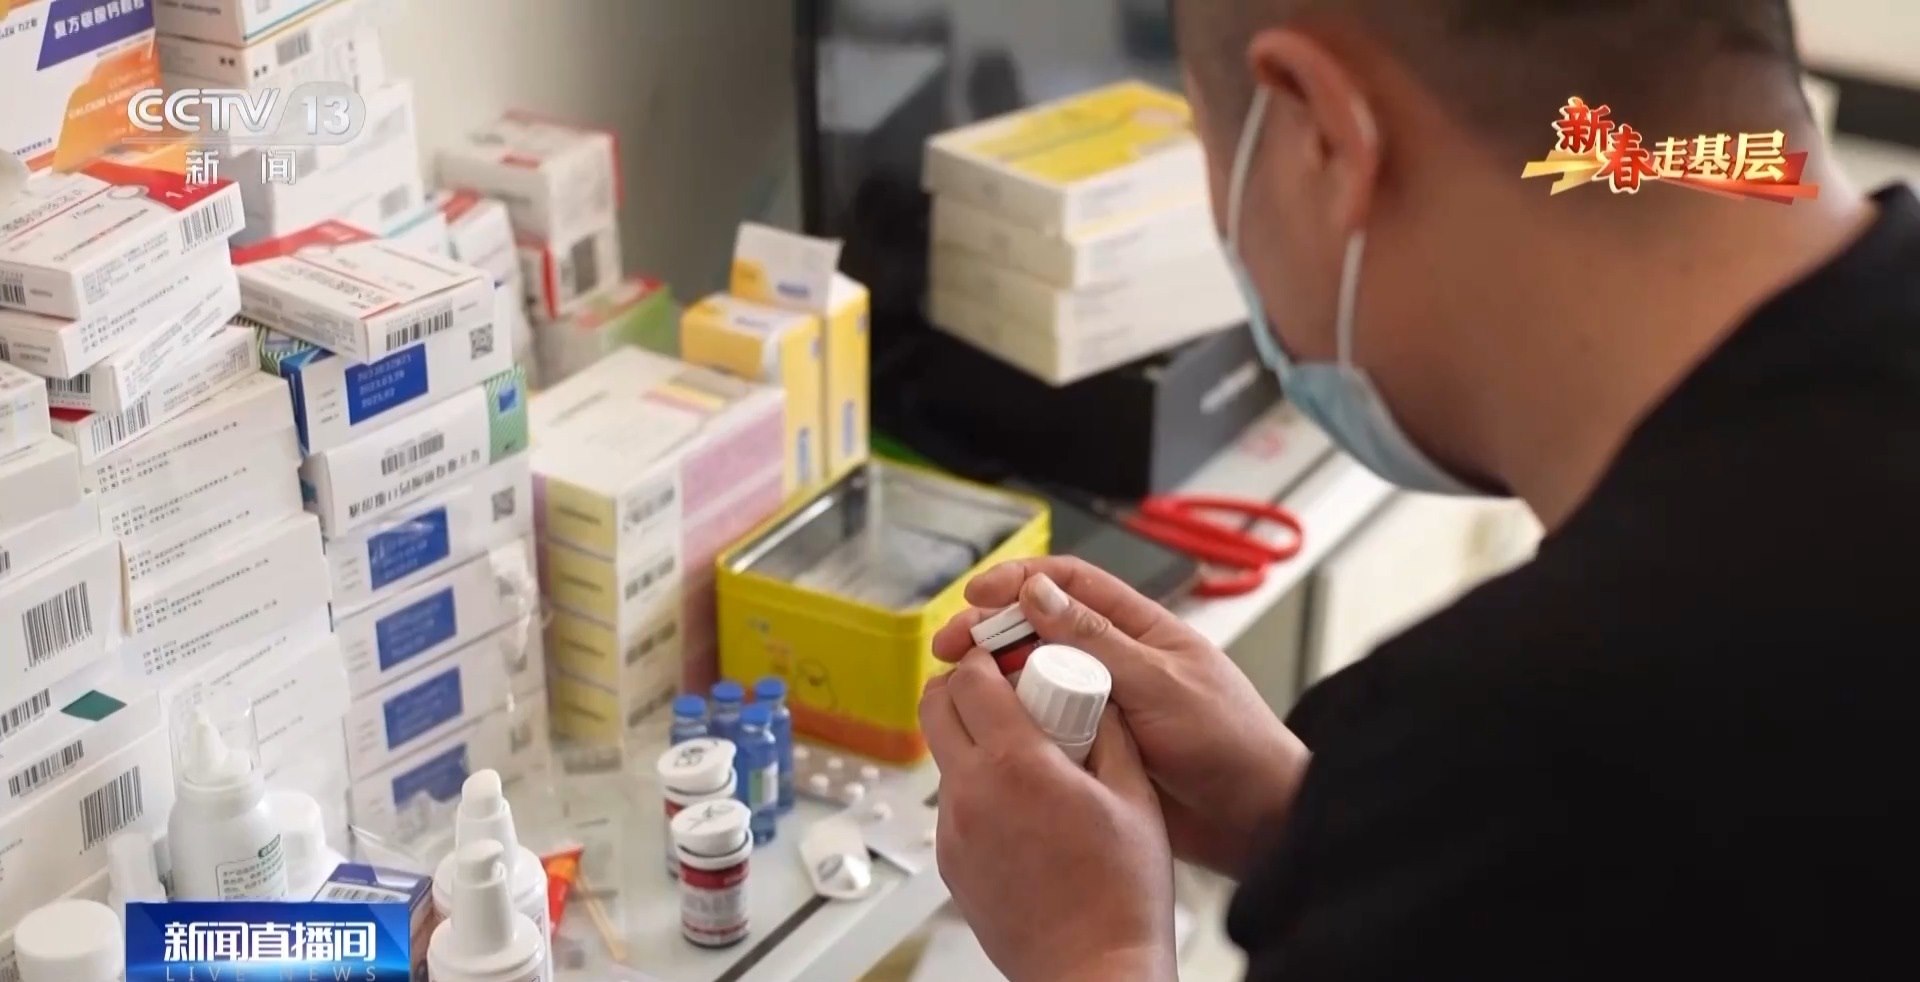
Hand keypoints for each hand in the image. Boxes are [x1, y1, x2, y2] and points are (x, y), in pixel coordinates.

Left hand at [921, 649, 1177, 981]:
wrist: (1093, 971)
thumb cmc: (1121, 897)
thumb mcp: (1135, 797)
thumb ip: (1112, 735)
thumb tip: (1100, 698)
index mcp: (1016, 765)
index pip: (969, 680)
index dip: (985, 659)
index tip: (1007, 660)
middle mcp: (972, 794)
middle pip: (933, 707)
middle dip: (961, 688)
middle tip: (1001, 693)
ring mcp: (954, 833)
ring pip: (943, 758)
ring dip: (970, 741)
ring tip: (1025, 760)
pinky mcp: (950, 865)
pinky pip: (953, 806)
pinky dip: (976, 790)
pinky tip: (1022, 809)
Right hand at [933, 557, 1309, 875]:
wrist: (1256, 821)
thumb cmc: (1231, 743)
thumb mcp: (1160, 683)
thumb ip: (1098, 640)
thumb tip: (1038, 594)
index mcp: (1138, 630)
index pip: (1067, 585)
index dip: (1017, 581)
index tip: (976, 596)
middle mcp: (1115, 662)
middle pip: (1038, 629)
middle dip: (989, 630)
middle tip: (949, 648)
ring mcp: (1103, 705)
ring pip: (1035, 679)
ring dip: (994, 678)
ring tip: (956, 689)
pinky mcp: (1094, 748)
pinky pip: (1044, 727)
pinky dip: (1013, 724)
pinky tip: (988, 731)